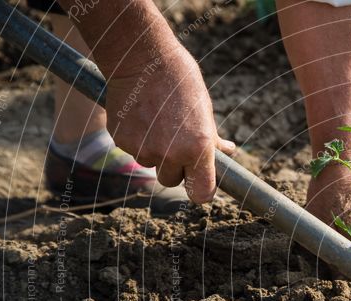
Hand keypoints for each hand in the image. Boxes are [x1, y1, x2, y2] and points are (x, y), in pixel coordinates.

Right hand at [104, 46, 234, 202]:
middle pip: (171, 181)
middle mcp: (171, 154)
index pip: (201, 193)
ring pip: (151, 164)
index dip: (201, 191)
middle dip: (174, 167)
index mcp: (198, 149)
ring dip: (154, 151)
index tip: (199, 185)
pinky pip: (133, 149)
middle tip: (174, 140)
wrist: (143, 58)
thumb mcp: (205, 110)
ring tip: (157, 120)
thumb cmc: (181, 82)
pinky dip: (136, 138)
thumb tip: (228, 152)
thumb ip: (213, 139)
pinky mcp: (123, 141)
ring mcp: (145, 149)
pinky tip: (140, 114)